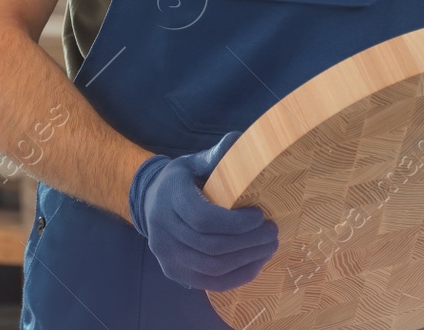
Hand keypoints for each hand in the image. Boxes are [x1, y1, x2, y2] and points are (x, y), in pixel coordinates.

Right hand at [128, 132, 279, 291]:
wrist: (150, 201)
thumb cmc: (181, 180)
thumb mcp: (194, 162)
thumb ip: (215, 156)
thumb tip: (238, 140)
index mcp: (169, 196)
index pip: (203, 219)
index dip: (236, 223)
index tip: (260, 216)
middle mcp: (162, 229)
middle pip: (211, 246)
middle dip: (249, 242)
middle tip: (274, 233)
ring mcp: (166, 254)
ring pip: (212, 268)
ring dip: (247, 260)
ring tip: (269, 247)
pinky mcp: (174, 271)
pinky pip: (209, 283)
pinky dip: (237, 277)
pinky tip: (256, 264)